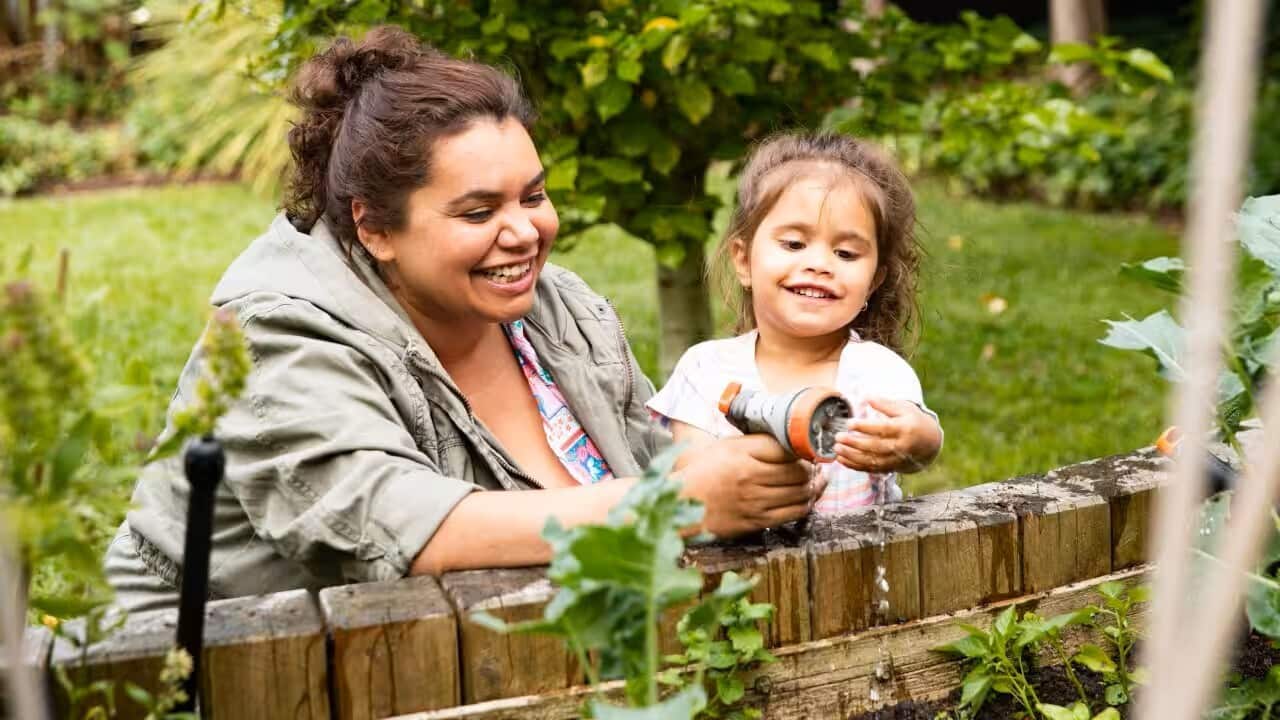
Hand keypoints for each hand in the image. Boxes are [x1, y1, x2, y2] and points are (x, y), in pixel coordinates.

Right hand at [676, 434, 824, 537]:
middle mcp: (750, 476)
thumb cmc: (700, 472)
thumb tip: (785, 439)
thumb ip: (752, 442)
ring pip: (800, 492)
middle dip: (813, 468)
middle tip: (816, 465)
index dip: (803, 447)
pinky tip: (808, 498)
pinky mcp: (756, 521)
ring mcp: (754, 500)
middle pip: (798, 470)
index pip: (786, 447)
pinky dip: (806, 504)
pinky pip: (793, 513)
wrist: (680, 505)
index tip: (808, 447)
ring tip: (817, 480)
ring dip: (814, 486)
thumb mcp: (722, 446)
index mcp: (741, 452)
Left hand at [834, 397, 941, 473]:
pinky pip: (871, 469)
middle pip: (875, 446)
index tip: (850, 423)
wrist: (929, 443)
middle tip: (838, 437)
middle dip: (855, 443)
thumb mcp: (904, 408)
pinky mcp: (890, 467)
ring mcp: (896, 459)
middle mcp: (901, 446)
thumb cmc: (913, 421)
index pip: (883, 429)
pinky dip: (855, 466)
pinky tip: (841, 460)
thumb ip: (885, 404)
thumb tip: (866, 397)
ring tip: (837, 449)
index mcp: (905, 429)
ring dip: (852, 456)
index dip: (865, 427)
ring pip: (872, 460)